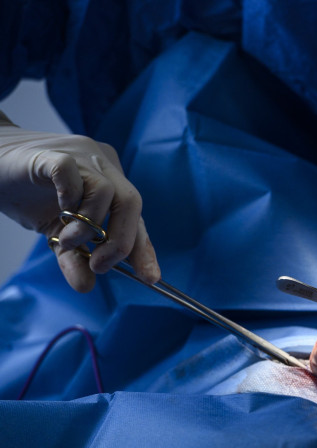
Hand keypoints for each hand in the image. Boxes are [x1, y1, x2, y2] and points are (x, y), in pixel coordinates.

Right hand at [0, 112, 159, 291]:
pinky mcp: (54, 153)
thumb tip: (86, 286)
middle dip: (121, 242)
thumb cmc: (28, 195)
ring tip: (67, 241)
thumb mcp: (56, 234)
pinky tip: (59, 210)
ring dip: (88, 226)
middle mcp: (103, 165)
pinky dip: (70, 198)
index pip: (136, 217)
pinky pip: (72, 174)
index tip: (150, 277)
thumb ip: (74, 258)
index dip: (144, 248)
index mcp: (111, 182)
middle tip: (99, 265)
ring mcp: (81, 155)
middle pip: (131, 203)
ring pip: (106, 192)